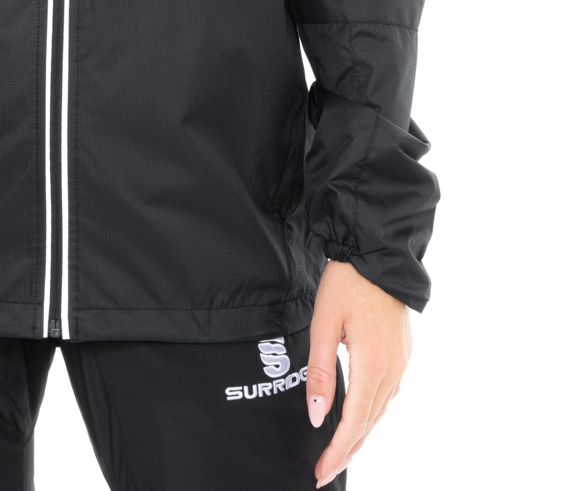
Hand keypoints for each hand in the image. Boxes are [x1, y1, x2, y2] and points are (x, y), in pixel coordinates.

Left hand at [307, 259, 410, 486]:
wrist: (377, 253)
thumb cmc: (347, 283)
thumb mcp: (324, 324)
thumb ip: (321, 372)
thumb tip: (318, 418)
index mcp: (374, 364)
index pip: (354, 422)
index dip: (337, 451)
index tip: (320, 471)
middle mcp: (394, 369)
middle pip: (370, 423)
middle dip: (348, 450)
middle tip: (325, 471)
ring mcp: (402, 362)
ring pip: (381, 411)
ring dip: (361, 434)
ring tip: (341, 453)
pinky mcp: (404, 353)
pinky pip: (388, 394)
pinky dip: (373, 413)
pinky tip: (361, 418)